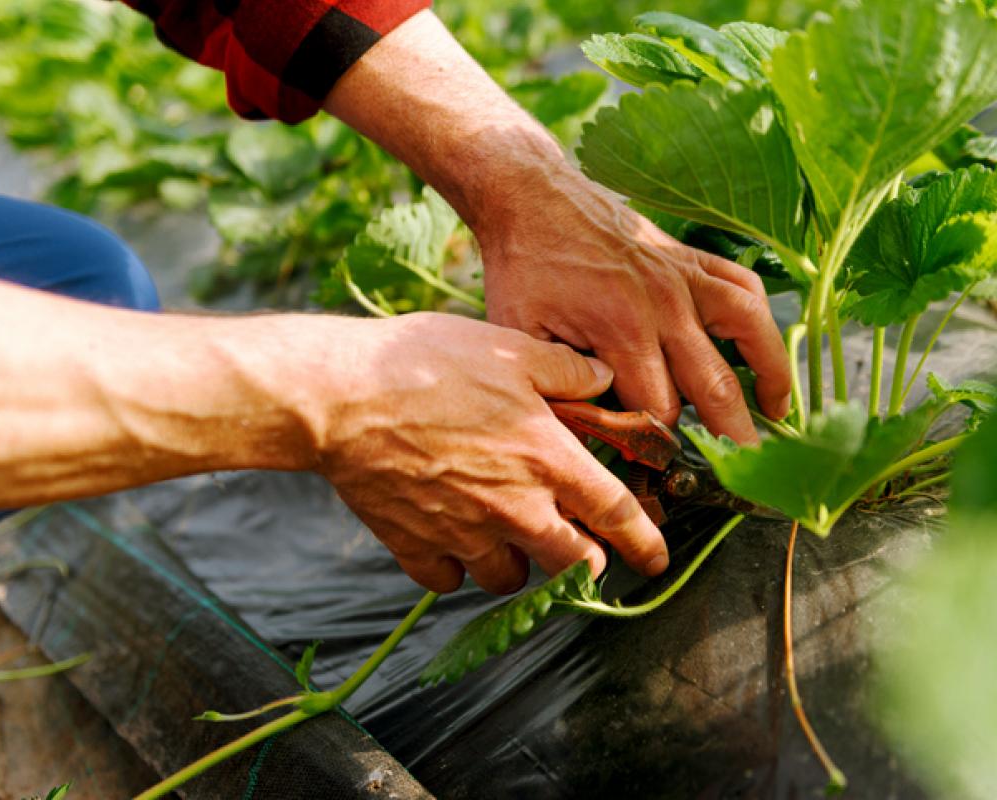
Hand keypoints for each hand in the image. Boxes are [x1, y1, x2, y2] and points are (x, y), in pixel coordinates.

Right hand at [304, 313, 668, 594]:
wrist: (340, 397)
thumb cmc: (425, 364)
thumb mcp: (509, 349)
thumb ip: (566, 370)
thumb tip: (602, 378)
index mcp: (547, 461)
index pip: (616, 515)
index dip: (645, 542)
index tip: (656, 559)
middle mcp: (514, 509)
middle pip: (571, 563)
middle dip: (583, 560)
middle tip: (576, 543)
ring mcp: (462, 535)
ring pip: (509, 579)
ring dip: (517, 563)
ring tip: (506, 533)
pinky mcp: (414, 547)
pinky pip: (447, 579)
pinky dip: (454, 566)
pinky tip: (448, 536)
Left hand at [480, 175, 791, 445]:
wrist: (531, 198)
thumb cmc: (523, 270)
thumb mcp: (520, 335)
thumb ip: (555, 386)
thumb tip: (582, 436)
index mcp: (621, 332)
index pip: (661, 411)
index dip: (663, 449)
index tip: (665, 472)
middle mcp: (664, 305)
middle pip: (715, 387)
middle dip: (733, 438)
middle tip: (748, 476)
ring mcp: (684, 276)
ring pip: (751, 330)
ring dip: (771, 375)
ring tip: (778, 414)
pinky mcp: (691, 255)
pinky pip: (745, 284)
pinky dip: (762, 320)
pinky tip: (763, 350)